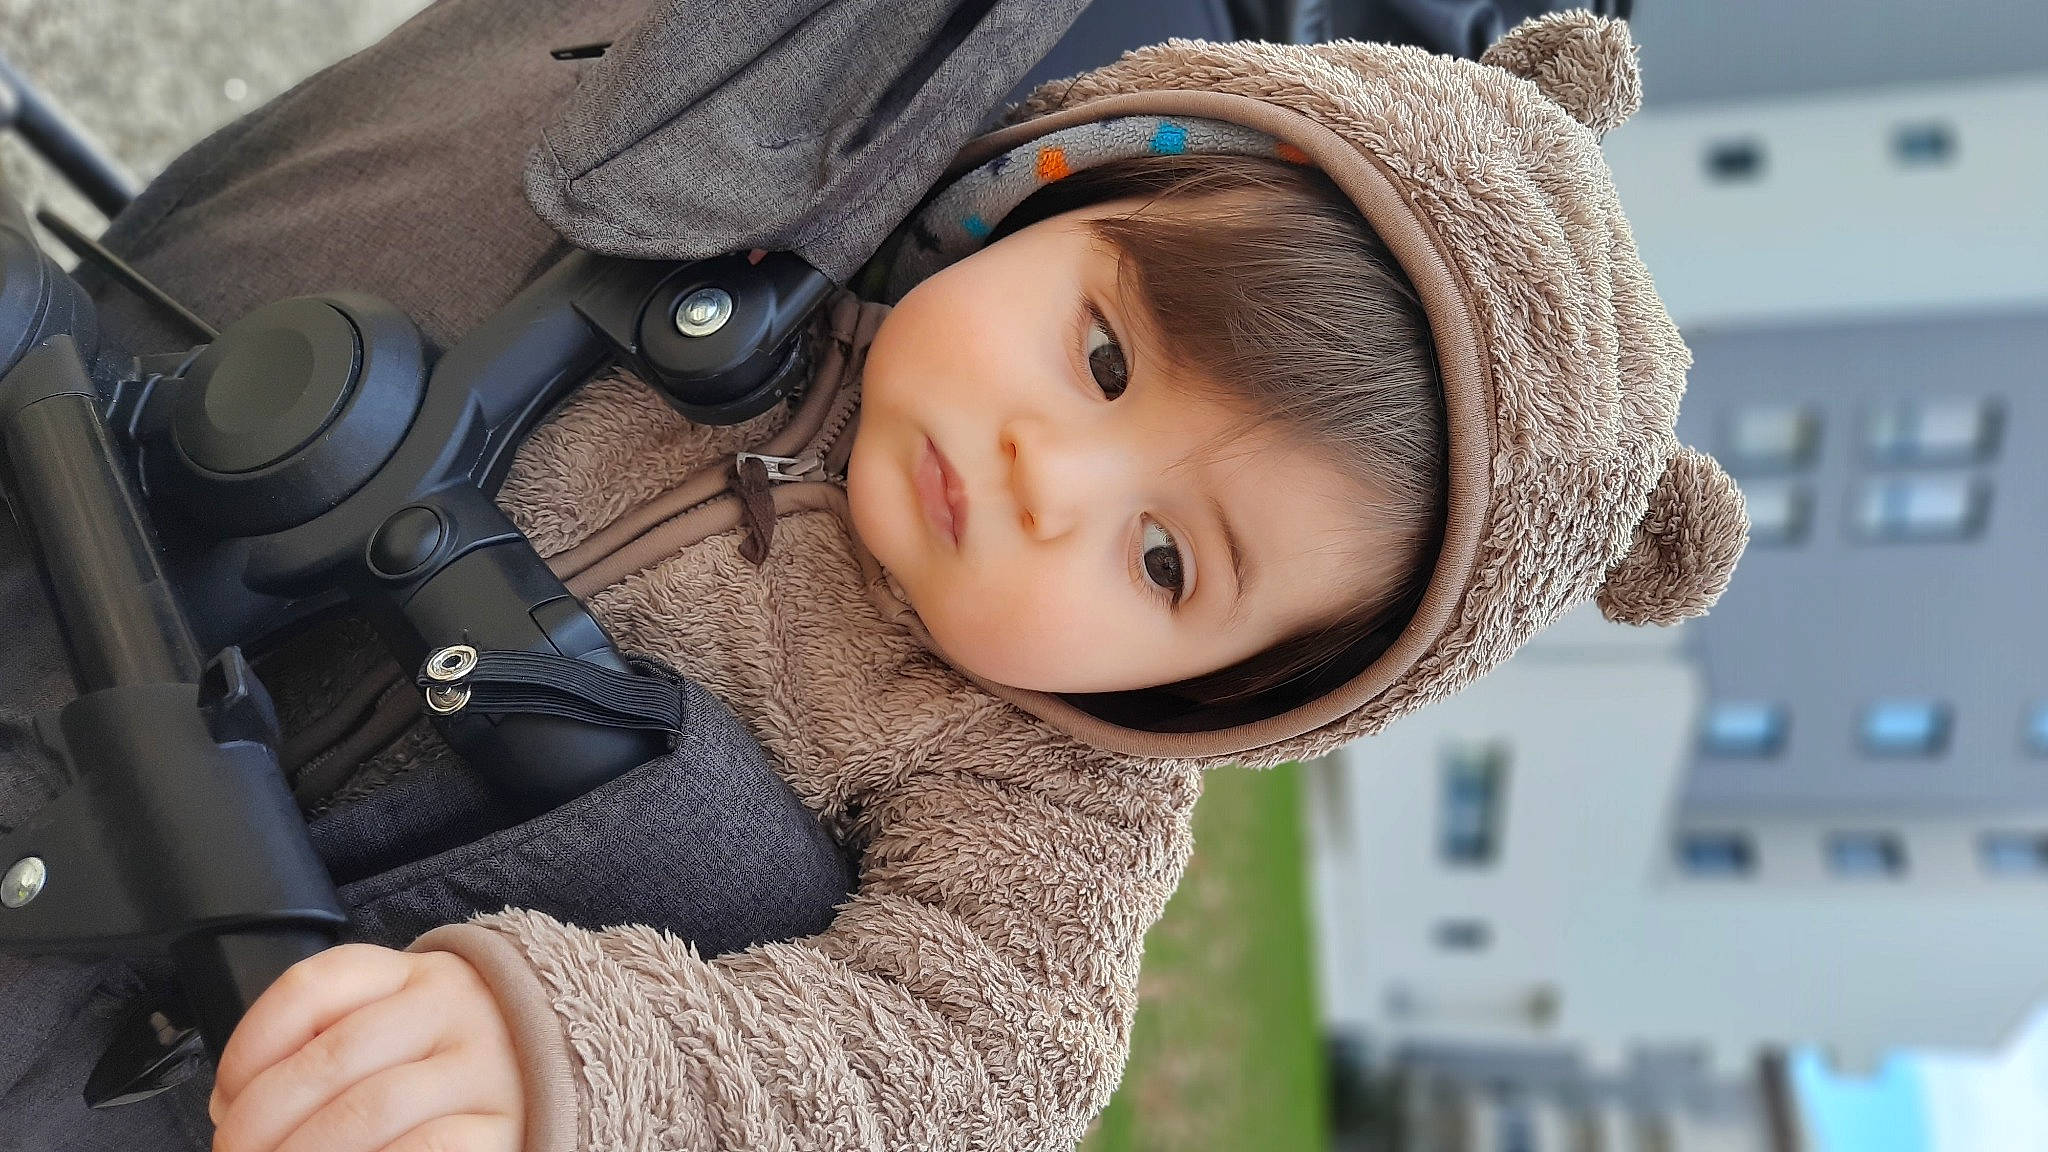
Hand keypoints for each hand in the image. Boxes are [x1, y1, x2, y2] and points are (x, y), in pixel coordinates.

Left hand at [209, 943, 523, 1151]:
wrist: (575, 1071)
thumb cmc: (459, 1063)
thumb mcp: (406, 1023)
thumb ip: (332, 1042)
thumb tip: (232, 1106)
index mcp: (416, 974)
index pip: (315, 988)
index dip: (249, 1047)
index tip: (223, 1099)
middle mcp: (453, 1008)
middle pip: (329, 1059)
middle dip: (260, 1123)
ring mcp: (484, 1068)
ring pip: (366, 1111)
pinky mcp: (507, 1126)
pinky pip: (423, 1151)